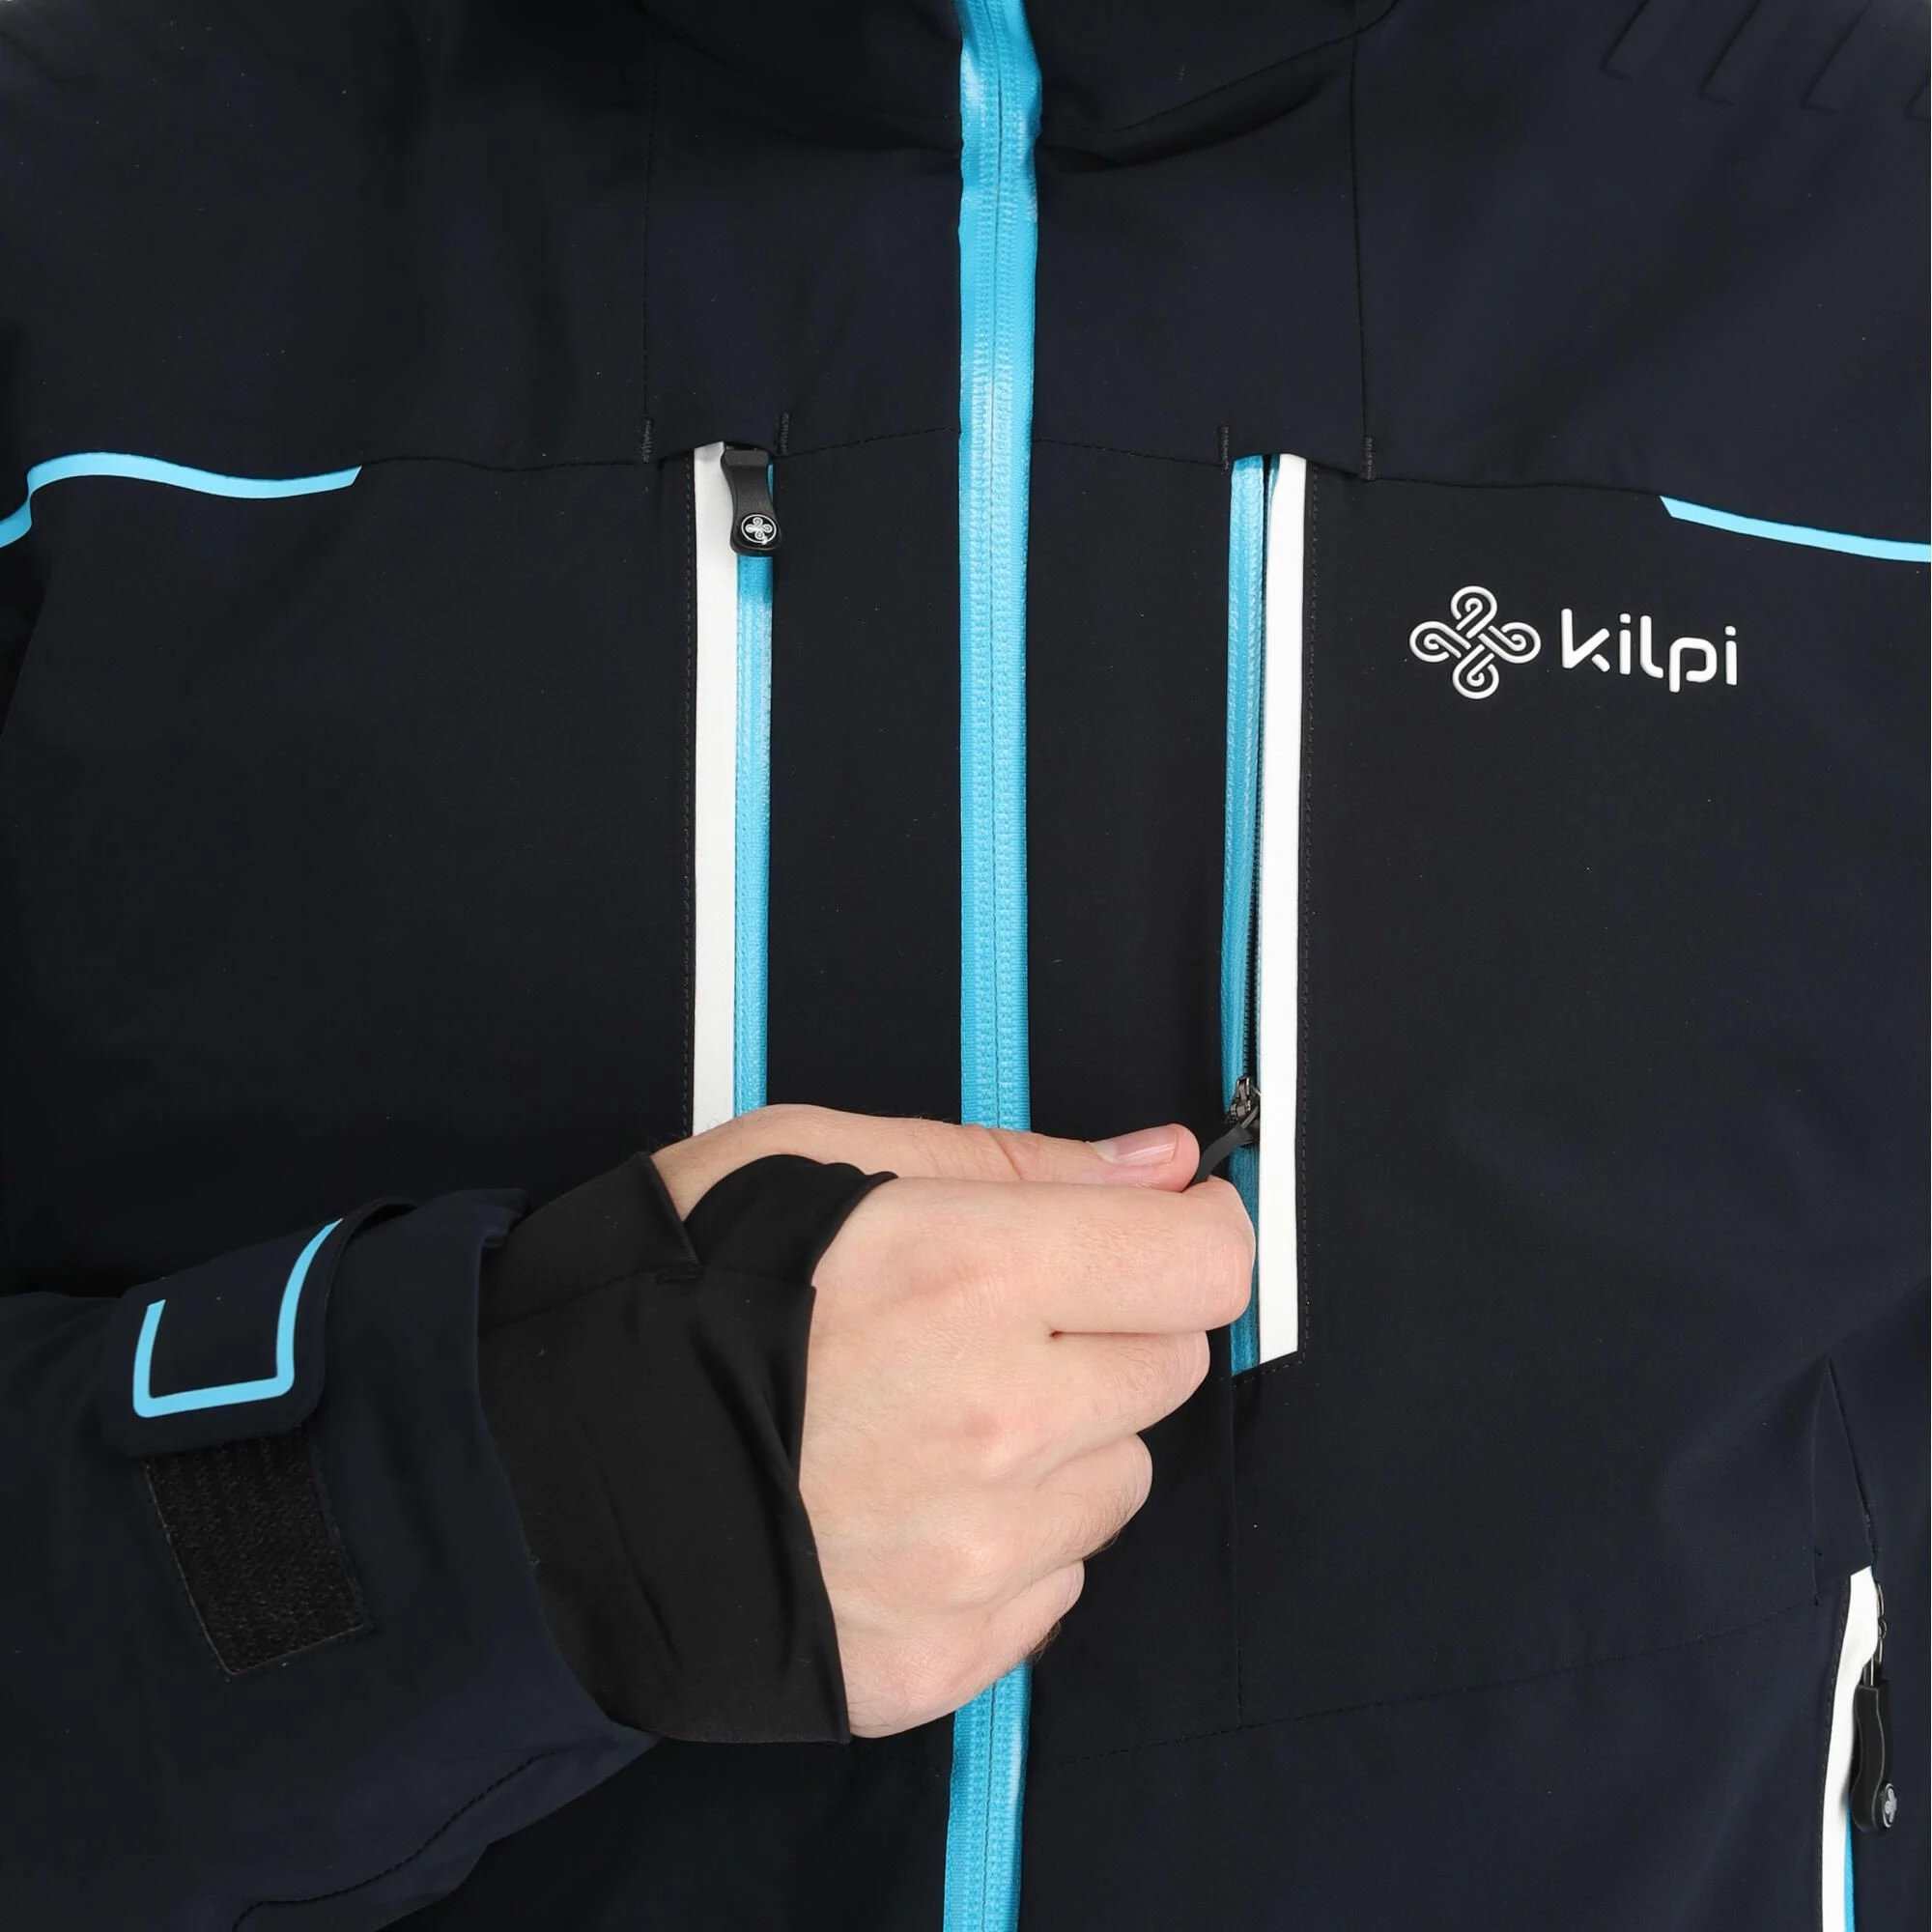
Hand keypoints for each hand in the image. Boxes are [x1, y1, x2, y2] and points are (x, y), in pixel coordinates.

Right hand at [653, 1105, 1253, 1738]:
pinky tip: (895, 1502)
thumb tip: (1165, 1164)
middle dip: (1102, 1330)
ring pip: (1115, 1484)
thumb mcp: (816, 1152)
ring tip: (919, 1417)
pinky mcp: (938, 1659)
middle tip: (980, 1321)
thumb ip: (1014, 1159)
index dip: (1178, 1234)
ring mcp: (971, 1562)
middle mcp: (995, 1429)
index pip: (1204, 1262)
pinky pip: (1049, 1590)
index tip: (1137, 1235)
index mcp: (971, 1277)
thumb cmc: (662, 1293)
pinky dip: (1002, 1544)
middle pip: (1169, 1368)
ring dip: (1055, 1445)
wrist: (531, 1476)